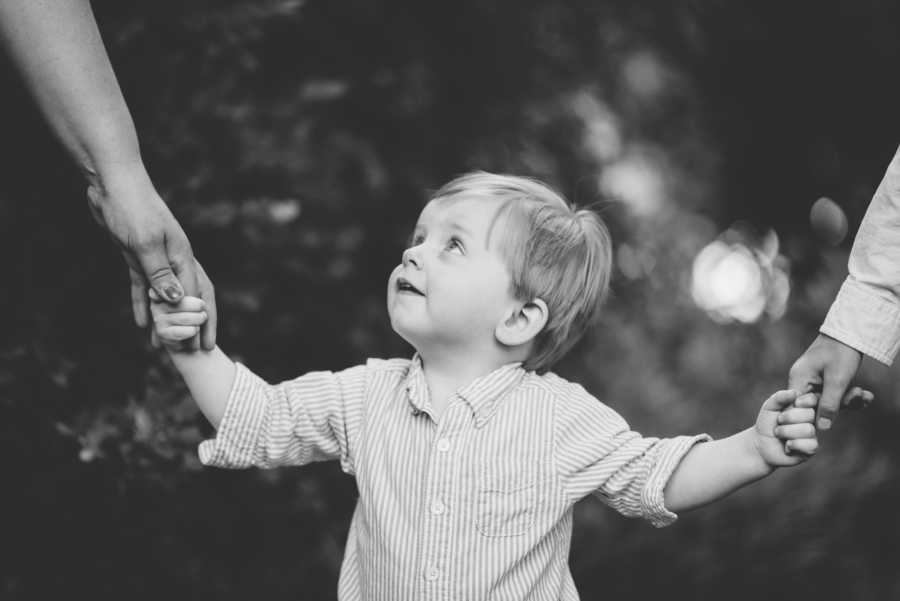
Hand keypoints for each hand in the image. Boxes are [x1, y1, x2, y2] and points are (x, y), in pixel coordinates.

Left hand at [85, 168, 216, 348]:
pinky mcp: (138, 257)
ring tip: (162, 345)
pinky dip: (144, 305)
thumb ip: (161, 273)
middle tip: (196, 350)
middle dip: (193, 325)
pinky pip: (144, 287)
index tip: (202, 345)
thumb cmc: (133, 209)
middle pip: (189, 298)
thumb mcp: (146, 243)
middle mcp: (175, 260)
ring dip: (166, 320)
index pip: (196, 296)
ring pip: (166, 296)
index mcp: (183, 256)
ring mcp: (157, 259)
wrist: (114, 184)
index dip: (201, 322)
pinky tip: (140, 323)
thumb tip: (177, 301)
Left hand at [754, 390, 819, 467]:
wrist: (760, 444)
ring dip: (786, 432)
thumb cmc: (767, 423)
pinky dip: (794, 444)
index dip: (805, 401)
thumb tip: (794, 393)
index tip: (795, 403)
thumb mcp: (769, 407)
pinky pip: (811, 445)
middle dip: (788, 417)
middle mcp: (811, 421)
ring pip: (808, 430)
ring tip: (778, 434)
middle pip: (810, 414)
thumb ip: (780, 397)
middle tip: (779, 421)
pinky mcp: (811, 450)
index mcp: (803, 407)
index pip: (813, 399)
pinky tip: (787, 446)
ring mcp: (812, 435)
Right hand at [788, 334, 862, 429]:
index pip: (797, 408)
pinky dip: (849, 396)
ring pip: (828, 402)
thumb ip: (829, 405)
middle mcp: (802, 381)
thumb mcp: (837, 380)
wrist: (851, 332)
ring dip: (848, 400)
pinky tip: (865, 395)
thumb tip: (821, 428)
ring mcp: (813, 381)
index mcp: (798, 380)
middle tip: (857, 396)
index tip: (832, 418)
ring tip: (864, 395)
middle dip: (839, 405)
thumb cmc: (841, 352)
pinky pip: (834, 396)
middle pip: (815, 406)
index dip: (812, 417)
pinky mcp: (824, 381)